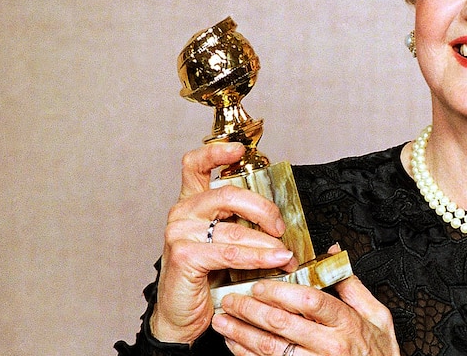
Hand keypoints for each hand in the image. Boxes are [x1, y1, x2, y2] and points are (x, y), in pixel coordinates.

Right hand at [150, 143, 298, 343]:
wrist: (182, 317)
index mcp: (191, 203)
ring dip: (267, 242)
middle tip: (281, 227)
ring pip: (234, 228)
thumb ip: (241, 224)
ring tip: (287, 254)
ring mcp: (180, 233)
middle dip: (263, 209)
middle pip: (228, 193)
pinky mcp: (184, 255)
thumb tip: (280, 219)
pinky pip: (230, 252)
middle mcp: (182, 212)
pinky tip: (275, 261)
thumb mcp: (225, 243)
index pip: (195, 165)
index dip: (217, 152)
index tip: (239, 149)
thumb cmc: (207, 278)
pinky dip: (257, 257)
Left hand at [212, 246, 399, 355]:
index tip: (261, 284)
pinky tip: (235, 345)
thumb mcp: (377, 316)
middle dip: (252, 310)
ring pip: (271, 348)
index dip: (282, 292)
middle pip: (284, 324)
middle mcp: (331, 345)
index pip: (311, 301)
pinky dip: (247, 355)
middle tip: (232, 298)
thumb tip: (334, 253)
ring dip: (242, 333)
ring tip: (224, 321)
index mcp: (347, 322)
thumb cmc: (379, 354)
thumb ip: (353, 286)